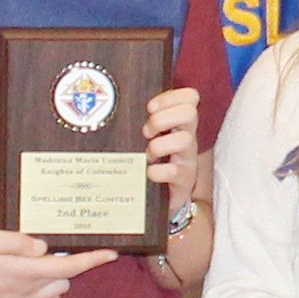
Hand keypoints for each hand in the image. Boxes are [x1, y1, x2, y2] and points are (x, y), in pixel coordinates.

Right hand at [0, 228, 118, 297]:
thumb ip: (17, 243)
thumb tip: (43, 247)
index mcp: (22, 273)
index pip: (67, 268)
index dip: (91, 260)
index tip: (111, 251)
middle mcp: (25, 293)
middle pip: (64, 279)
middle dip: (66, 262)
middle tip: (50, 245)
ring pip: (56, 293)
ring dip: (55, 278)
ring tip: (36, 260)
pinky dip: (47, 295)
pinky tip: (33, 281)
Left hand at [140, 85, 204, 208]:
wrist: (159, 200)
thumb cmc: (151, 161)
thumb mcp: (150, 138)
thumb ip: (144, 121)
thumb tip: (108, 103)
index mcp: (179, 124)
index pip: (190, 98)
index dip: (171, 97)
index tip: (150, 108)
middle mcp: (187, 138)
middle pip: (189, 113)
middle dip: (162, 119)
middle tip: (146, 132)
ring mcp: (187, 159)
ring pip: (185, 140)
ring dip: (159, 145)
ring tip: (147, 155)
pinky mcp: (183, 181)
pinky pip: (174, 171)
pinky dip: (158, 171)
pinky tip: (149, 173)